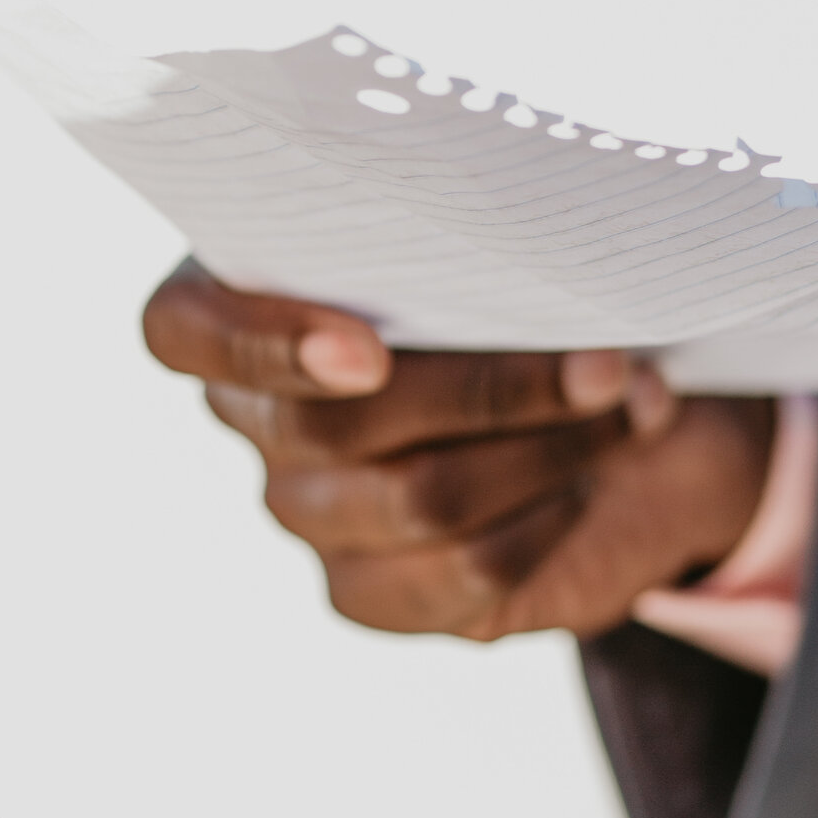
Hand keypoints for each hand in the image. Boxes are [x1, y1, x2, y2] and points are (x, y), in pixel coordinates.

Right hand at [141, 260, 774, 638]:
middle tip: (606, 360)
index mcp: (242, 304)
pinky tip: (594, 478)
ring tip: (632, 405)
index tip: (364, 351)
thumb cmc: (510, 278)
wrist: (578, 399)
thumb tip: (533, 236)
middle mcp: (260, 419)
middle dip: (489, 388)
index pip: (184, 331)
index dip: (258, 346)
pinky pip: (461, 573)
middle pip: (332, 425)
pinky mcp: (369, 591)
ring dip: (549, 450)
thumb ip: (458, 226)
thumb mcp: (476, 230)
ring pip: (418, 500)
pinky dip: (549, 521)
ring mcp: (307, 514)